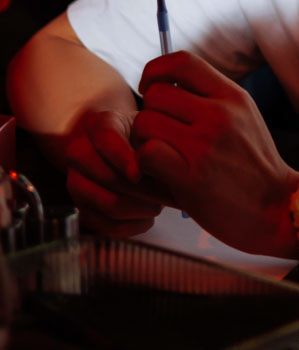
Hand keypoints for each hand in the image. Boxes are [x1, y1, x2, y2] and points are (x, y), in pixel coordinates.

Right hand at [65, 109, 165, 236]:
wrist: (125, 146)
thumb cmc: (142, 137)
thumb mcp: (149, 127)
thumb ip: (156, 140)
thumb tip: (170, 163)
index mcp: (98, 124)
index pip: (105, 139)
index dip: (122, 157)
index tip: (140, 173)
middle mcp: (80, 152)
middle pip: (104, 175)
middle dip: (139, 189)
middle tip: (165, 193)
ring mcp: (77, 182)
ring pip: (106, 203)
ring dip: (138, 208)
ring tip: (158, 205)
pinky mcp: (82, 208)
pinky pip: (105, 225)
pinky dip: (131, 225)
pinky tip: (147, 218)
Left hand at [133, 52, 297, 255]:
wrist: (277, 208)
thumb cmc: (254, 164)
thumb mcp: (244, 117)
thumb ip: (212, 97)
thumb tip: (169, 82)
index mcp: (233, 96)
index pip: (182, 62)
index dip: (156, 70)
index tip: (150, 87)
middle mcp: (220, 114)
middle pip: (156, 94)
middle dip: (148, 112)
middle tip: (156, 132)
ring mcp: (205, 144)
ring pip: (145, 122)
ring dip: (143, 139)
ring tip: (157, 152)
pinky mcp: (191, 176)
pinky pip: (147, 153)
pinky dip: (145, 162)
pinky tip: (159, 171)